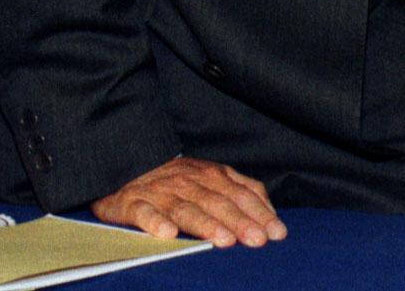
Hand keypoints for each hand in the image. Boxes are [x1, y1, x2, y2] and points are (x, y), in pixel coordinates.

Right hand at [90, 156, 285, 247]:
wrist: (127, 164)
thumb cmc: (178, 180)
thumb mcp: (212, 178)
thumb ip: (241, 190)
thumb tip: (269, 212)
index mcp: (211, 175)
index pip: (241, 194)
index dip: (259, 213)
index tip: (276, 232)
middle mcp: (188, 182)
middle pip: (218, 203)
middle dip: (240, 221)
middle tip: (257, 240)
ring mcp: (160, 193)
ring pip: (186, 209)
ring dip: (206, 225)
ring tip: (224, 240)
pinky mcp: (132, 204)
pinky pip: (145, 213)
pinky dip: (156, 223)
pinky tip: (168, 235)